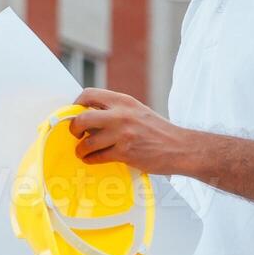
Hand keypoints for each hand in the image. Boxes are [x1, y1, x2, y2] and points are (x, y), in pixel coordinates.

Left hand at [67, 88, 192, 175]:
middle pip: (82, 118)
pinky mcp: (125, 152)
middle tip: (76, 134)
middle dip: (73, 128)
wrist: (180, 147)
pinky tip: (92, 159)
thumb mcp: (136, 111)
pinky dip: (91, 159)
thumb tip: (88, 117)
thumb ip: (115, 111)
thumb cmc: (157, 130)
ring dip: (81, 149)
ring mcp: (122, 134)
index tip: (76, 114)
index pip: (89, 94)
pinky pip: (97, 157)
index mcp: (123, 101)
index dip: (77, 105)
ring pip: (87, 142)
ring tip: (82, 152)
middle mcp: (120, 114)